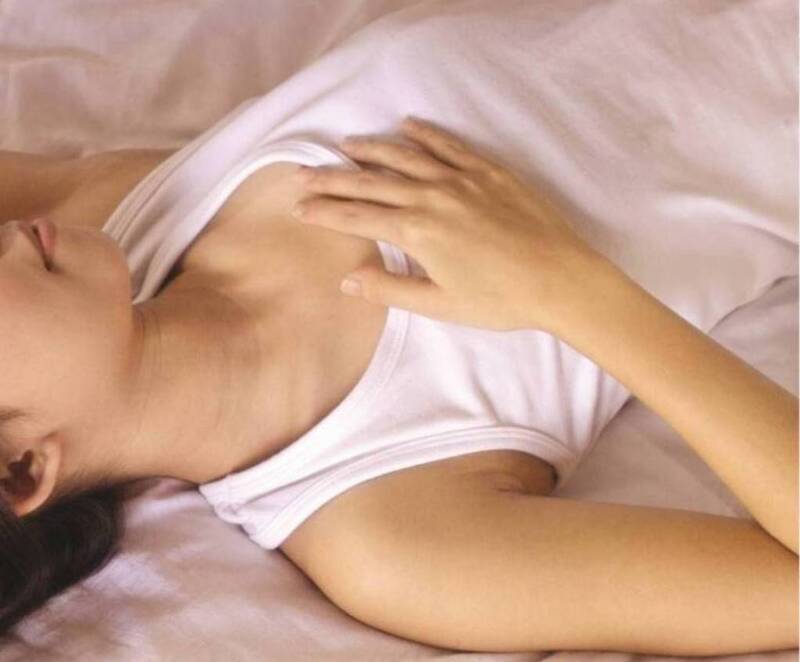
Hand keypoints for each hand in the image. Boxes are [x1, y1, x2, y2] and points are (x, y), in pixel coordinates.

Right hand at [293, 117, 613, 332]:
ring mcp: (461, 178)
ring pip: (405, 156)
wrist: (561, 278)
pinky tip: (407, 125)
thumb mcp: (440, 305)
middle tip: (305, 173)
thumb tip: (348, 278)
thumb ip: (390, 289)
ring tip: (345, 145)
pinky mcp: (488, 170)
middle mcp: (432, 196)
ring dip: (371, 150)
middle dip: (333, 178)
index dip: (325, 212)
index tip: (299, 207)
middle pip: (371, 182)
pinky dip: (425, 133)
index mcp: (417, 232)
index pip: (357, 217)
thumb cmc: (500, 300)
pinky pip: (448, 144)